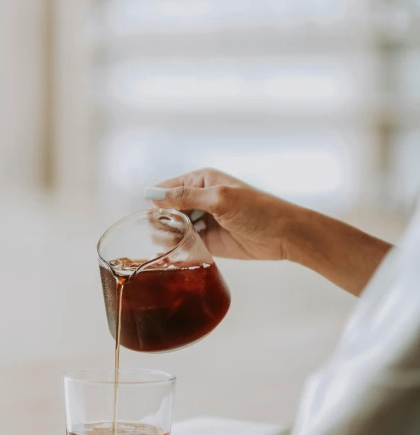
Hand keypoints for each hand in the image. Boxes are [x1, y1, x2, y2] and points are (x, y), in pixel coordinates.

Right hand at [145, 168, 298, 261]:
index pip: (169, 188)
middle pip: (169, 209)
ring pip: (176, 227)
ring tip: (166, 244)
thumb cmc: (257, 209)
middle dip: (162, 219)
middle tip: (159, 232)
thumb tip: (153, 194)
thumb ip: (186, 197)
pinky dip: (179, 247)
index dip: (157, 200)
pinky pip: (188, 242)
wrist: (284, 235)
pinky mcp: (209, 241)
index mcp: (202, 181)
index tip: (149, 215)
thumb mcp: (220, 198)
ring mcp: (205, 220)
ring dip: (169, 235)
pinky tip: (172, 253)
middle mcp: (200, 199)